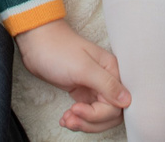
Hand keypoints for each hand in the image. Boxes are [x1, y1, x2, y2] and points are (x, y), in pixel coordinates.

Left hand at [14, 19, 129, 132]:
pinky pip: (87, 112)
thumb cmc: (58, 50)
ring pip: (98, 115)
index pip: (117, 105)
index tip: (78, 109)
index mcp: (112, 71)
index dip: (98, 114)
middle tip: (72, 118)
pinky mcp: (83, 91)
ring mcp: (95, 87)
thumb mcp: (83, 67)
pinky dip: (78, 119)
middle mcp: (107, 80)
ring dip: (83, 122)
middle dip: (90, 121)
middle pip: (110, 114)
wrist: (36, 43)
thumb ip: (107, 84)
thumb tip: (127, 101)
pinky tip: (66, 118)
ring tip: (66, 119)